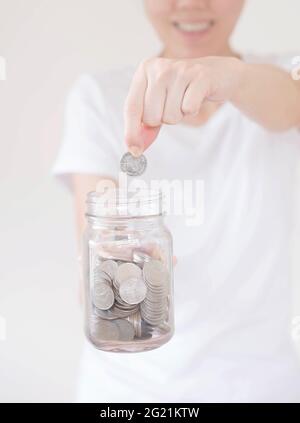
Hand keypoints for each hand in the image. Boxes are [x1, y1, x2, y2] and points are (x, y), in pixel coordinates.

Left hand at [124, 56, 243, 155]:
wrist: (218, 74)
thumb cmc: (183, 91)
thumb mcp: (160, 104)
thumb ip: (146, 126)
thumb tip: (136, 149)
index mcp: (144, 71)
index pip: (132, 107)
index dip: (131, 131)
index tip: (133, 150)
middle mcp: (159, 68)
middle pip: (151, 116)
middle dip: (163, 120)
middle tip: (173, 105)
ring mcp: (180, 70)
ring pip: (170, 116)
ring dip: (179, 115)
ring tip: (185, 100)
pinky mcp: (200, 76)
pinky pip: (188, 109)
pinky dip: (192, 110)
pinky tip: (196, 98)